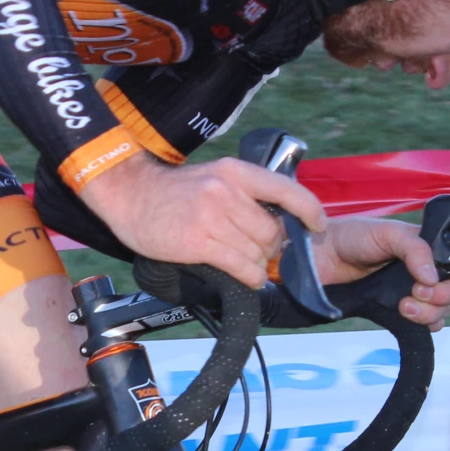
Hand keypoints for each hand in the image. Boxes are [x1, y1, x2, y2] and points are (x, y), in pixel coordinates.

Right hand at [80, 153, 327, 289]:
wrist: (131, 195)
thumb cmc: (173, 192)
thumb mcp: (213, 177)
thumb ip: (244, 194)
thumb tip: (279, 223)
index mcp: (235, 172)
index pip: (287, 190)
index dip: (310, 211)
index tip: (318, 226)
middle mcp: (226, 191)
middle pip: (272, 232)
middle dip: (272, 249)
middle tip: (260, 254)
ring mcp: (212, 217)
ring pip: (258, 252)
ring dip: (258, 265)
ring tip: (245, 264)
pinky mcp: (198, 242)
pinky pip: (242, 267)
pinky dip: (251, 278)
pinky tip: (246, 278)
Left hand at [314, 217, 449, 327]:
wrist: (320, 260)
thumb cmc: (351, 237)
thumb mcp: (386, 233)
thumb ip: (413, 248)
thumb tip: (432, 274)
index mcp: (431, 241)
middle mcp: (429, 265)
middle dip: (444, 291)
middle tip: (419, 289)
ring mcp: (417, 288)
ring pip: (445, 306)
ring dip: (430, 309)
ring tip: (404, 304)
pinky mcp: (403, 308)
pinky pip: (429, 323)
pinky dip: (423, 323)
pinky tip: (403, 314)